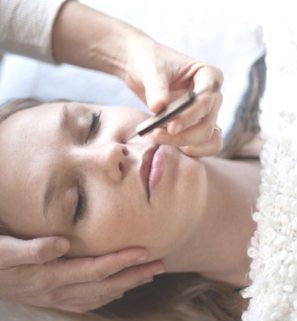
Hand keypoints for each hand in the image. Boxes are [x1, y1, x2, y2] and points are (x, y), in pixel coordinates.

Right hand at [0, 235, 164, 312]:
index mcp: (52, 276)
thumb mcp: (6, 250)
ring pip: (101, 294)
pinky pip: (89, 301)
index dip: (121, 261)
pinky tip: (119, 289)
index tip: (143, 252)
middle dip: (135, 274)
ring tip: (148, 275)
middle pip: (106, 284)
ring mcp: (59, 297)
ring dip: (127, 284)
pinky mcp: (56, 297)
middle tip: (160, 264)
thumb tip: (63, 244)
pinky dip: (109, 295)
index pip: (96, 270)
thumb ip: (34, 248)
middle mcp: (59, 290)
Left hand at [125, 40, 223, 156]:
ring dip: (184, 144)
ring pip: (205, 138)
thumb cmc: (150, 61)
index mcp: (209, 76)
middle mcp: (212, 97)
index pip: (207, 100)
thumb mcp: (151, 70)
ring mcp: (205, 113)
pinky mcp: (195, 125)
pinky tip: (166, 144)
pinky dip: (186, 149)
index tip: (171, 126)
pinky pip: (200, 144)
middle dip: (184, 135)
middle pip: (207, 125)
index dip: (191, 116)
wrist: (142, 69)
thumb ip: (156, 88)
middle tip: (157, 136)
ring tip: (158, 138)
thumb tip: (158, 107)